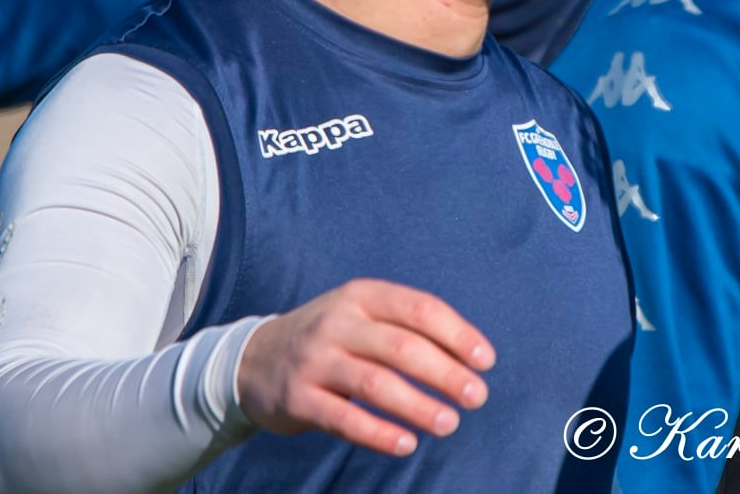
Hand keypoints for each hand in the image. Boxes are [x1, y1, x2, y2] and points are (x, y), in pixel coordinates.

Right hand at [236, 278, 495, 456]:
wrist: (253, 359)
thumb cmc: (333, 338)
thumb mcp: (363, 314)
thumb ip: (408, 326)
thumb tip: (471, 357)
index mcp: (362, 295)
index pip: (421, 309)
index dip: (458, 335)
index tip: (486, 361)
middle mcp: (337, 323)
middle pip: (403, 348)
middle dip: (446, 374)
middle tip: (477, 397)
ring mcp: (314, 360)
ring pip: (376, 384)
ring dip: (419, 406)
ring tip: (450, 423)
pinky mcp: (298, 398)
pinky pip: (344, 419)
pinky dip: (379, 434)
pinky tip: (406, 444)